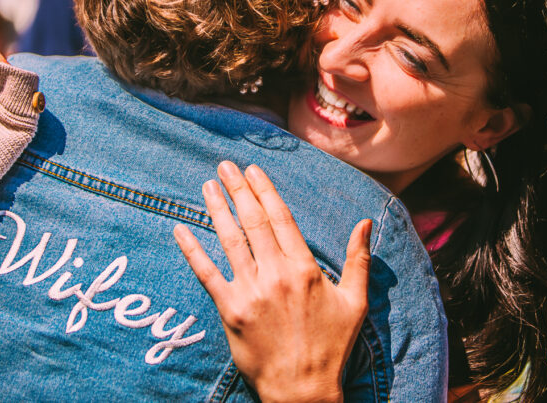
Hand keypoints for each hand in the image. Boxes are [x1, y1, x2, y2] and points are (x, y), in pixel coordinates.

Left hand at [174, 162, 371, 402]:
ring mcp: (251, 291)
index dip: (265, 190)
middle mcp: (276, 274)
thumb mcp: (355, 301)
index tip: (253, 170)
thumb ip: (358, 259)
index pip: (281, 217)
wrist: (303, 389)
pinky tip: (181, 229)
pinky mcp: (231, 311)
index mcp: (305, 268)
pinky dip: (192, 250)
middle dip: (237, 189)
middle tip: (224, 166)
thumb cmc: (332, 346)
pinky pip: (207, 274)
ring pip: (229, 240)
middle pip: (253, 221)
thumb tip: (365, 222)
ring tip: (206, 186)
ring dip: (216, 209)